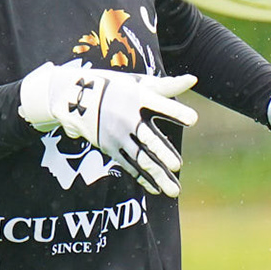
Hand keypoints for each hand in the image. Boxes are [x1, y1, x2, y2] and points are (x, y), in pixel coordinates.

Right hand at [18, 61, 198, 196]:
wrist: (76, 98)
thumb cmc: (117, 88)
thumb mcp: (138, 83)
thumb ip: (166, 86)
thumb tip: (193, 79)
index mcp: (138, 97)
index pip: (160, 105)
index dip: (175, 111)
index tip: (194, 119)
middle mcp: (128, 118)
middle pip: (148, 137)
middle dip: (162, 151)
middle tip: (177, 165)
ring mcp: (118, 136)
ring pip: (141, 158)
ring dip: (158, 174)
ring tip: (174, 190)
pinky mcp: (111, 148)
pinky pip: (129, 165)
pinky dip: (143, 178)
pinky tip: (157, 189)